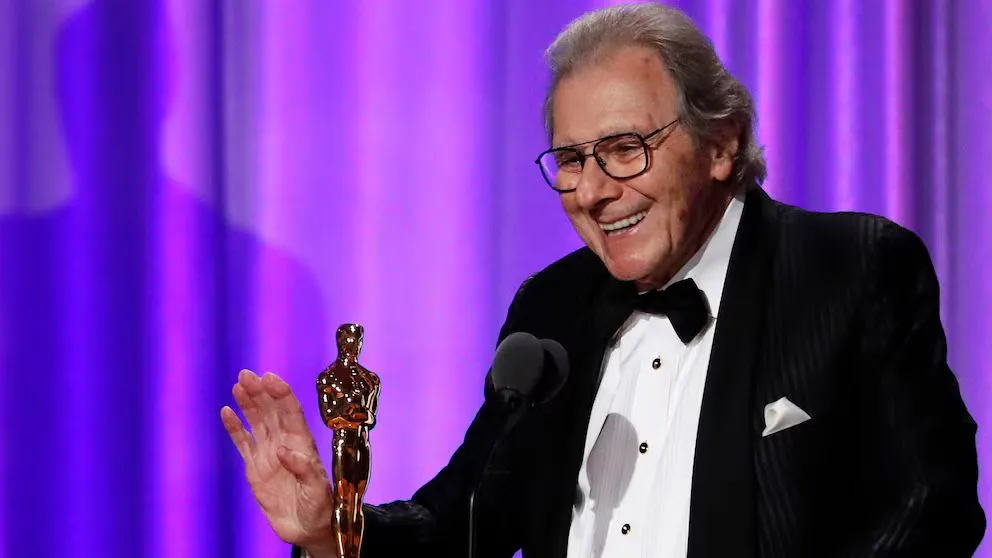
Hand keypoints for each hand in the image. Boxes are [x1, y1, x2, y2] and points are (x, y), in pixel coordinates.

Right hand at [221, 369, 336, 554]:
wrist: (306, 528)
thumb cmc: (319, 508)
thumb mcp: (317, 491)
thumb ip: (304, 469)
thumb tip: (283, 450)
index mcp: (303, 444)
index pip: (291, 413)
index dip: (281, 394)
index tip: (270, 378)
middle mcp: (285, 443)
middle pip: (272, 412)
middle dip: (261, 392)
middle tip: (247, 374)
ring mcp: (268, 454)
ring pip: (257, 422)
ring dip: (248, 403)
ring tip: (239, 385)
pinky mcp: (255, 467)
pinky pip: (242, 443)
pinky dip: (234, 427)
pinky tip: (227, 411)